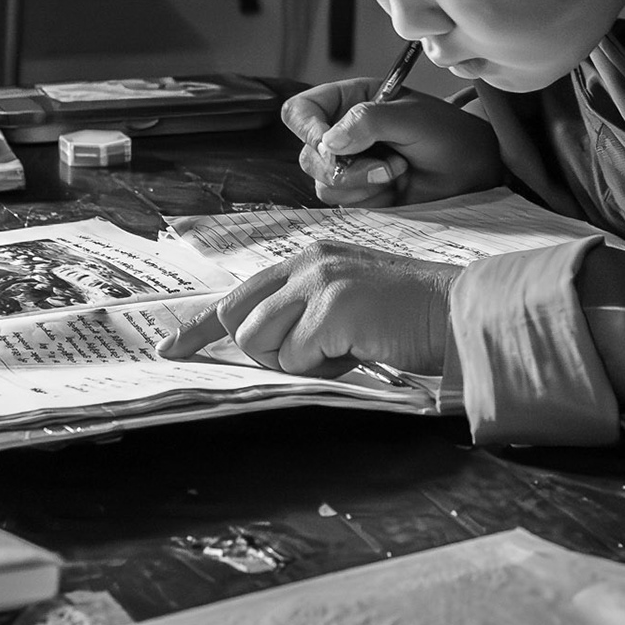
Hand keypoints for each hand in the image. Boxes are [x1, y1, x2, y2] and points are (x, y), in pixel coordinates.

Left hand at [155, 244, 458, 374]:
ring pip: (262, 343)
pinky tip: (359, 347)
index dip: (198, 327)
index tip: (169, 350)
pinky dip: (325, 366)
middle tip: (317, 351)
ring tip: (345, 346)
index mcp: (307, 258)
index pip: (237, 294)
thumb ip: (302, 312)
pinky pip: (298, 358)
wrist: (455, 311)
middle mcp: (306, 263)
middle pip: (241, 323)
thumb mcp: (345, 302)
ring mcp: (318, 283)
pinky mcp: (332, 309)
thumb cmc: (404, 315)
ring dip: (298, 360)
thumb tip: (258, 345)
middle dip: (269, 351)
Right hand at [285, 80, 503, 207]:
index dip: (307, 128)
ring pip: (321, 181)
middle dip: (343, 166)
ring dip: (360, 182)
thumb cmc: (448, 133)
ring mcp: (349, 165)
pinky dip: (367, 198)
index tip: (330, 144)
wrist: (472, 171)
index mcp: (349, 101)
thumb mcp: (412, 117)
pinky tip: (394, 187)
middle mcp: (342, 132)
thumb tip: (329, 141)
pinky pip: (341, 202)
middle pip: (306, 153)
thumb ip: (370, 121)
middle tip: (386, 164)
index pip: (301, 111)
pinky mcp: (358, 193)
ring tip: (397, 171)